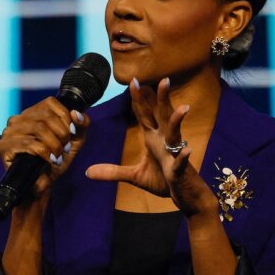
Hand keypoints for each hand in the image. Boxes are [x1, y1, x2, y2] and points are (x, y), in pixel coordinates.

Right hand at [0, 97, 87, 197]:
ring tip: (58, 155)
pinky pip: (29, 143)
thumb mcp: (74, 141)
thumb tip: (76, 113)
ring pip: (38, 128)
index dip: (65, 117)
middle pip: (46, 116)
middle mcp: (18, 119)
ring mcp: (9, 131)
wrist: (42, 185)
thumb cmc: (56, 160)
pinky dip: (45, 152)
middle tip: (65, 148)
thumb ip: (81, 124)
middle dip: (61, 133)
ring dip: (54, 144)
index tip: (71, 133)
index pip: (50, 103)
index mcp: (32, 113)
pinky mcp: (4, 146)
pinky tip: (50, 160)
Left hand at [85, 78, 217, 218]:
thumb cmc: (163, 180)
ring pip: (176, 133)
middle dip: (163, 98)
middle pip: (163, 115)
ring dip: (178, 121)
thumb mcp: (134, 176)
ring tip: (183, 108)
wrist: (183, 195)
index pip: (145, 115)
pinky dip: (183, 156)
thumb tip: (87, 172)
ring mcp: (173, 154)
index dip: (139, 99)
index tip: (133, 80)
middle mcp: (164, 141)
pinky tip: (187, 151)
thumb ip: (112, 171)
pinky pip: (181, 162)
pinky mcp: (179, 170)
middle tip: (163, 80)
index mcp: (153, 138)